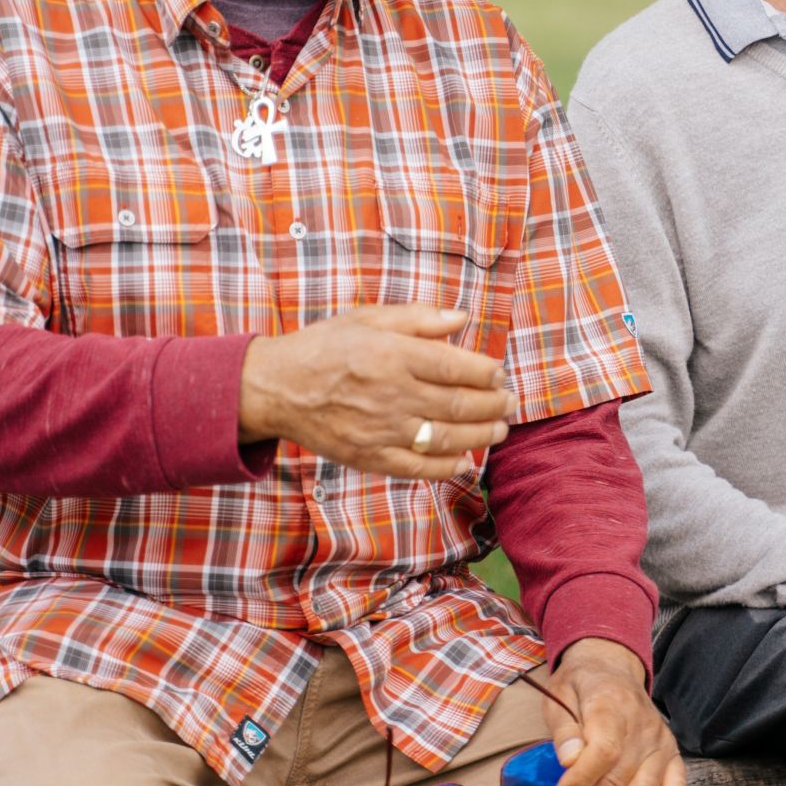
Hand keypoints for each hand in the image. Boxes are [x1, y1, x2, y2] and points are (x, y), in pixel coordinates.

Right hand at [238, 304, 511, 478]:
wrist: (276, 388)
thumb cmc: (325, 347)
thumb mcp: (368, 318)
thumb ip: (418, 318)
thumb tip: (463, 318)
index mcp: (393, 354)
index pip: (457, 366)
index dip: (487, 372)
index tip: (500, 373)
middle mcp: (392, 393)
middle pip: (458, 404)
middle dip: (493, 405)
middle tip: (509, 403)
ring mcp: (381, 429)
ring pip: (445, 437)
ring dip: (480, 436)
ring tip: (499, 430)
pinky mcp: (368, 456)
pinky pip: (416, 467)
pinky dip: (445, 467)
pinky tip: (465, 462)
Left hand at [532, 640, 689, 785]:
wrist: (613, 669)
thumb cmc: (580, 686)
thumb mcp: (559, 694)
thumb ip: (564, 728)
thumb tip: (569, 761)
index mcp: (613, 706)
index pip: (604, 751)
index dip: (580, 780)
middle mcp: (644, 727)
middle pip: (619, 778)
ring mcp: (661, 743)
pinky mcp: (671, 756)